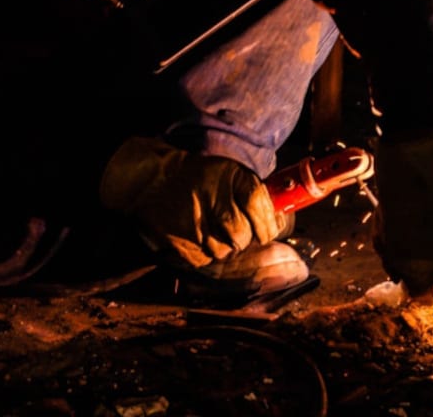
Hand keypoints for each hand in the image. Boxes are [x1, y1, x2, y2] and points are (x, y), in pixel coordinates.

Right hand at [99, 137, 289, 267]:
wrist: (152, 181)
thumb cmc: (199, 177)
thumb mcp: (232, 173)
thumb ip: (258, 195)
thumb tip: (280, 220)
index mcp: (232, 181)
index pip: (261, 213)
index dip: (267, 226)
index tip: (265, 228)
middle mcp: (215, 204)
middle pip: (243, 238)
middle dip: (244, 235)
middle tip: (233, 224)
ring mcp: (197, 228)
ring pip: (226, 252)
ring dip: (225, 244)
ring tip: (213, 226)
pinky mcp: (182, 246)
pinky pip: (207, 259)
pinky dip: (208, 251)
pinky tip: (199, 234)